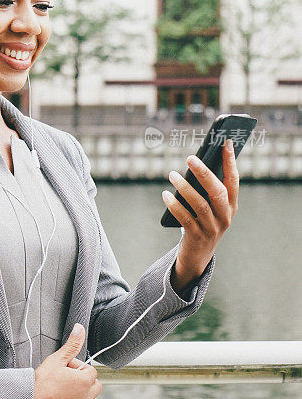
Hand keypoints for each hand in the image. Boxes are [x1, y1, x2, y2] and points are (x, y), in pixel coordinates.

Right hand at [33, 324, 103, 398]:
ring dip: (87, 393)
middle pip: (95, 384)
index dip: (78, 366)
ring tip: (71, 390)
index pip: (90, 369)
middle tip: (68, 377)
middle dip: (84, 379)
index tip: (66, 368)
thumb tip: (79, 329)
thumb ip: (71, 345)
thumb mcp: (56, 359)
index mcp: (84, 381)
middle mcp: (85, 397)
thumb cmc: (40, 384)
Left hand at [162, 139, 238, 283]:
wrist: (198, 255)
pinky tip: (165, 194)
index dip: (230, 161)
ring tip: (171, 174)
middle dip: (204, 173)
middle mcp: (225, 216)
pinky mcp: (197, 237)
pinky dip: (174, 205)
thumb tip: (194, 163)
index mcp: (231, 205)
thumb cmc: (202, 222)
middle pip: (217, 191)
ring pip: (200, 204)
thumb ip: (206, 189)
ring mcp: (212, 228)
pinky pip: (185, 218)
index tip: (225, 142)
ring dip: (184, 187)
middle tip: (189, 158)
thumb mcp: (210, 206)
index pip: (233, 180)